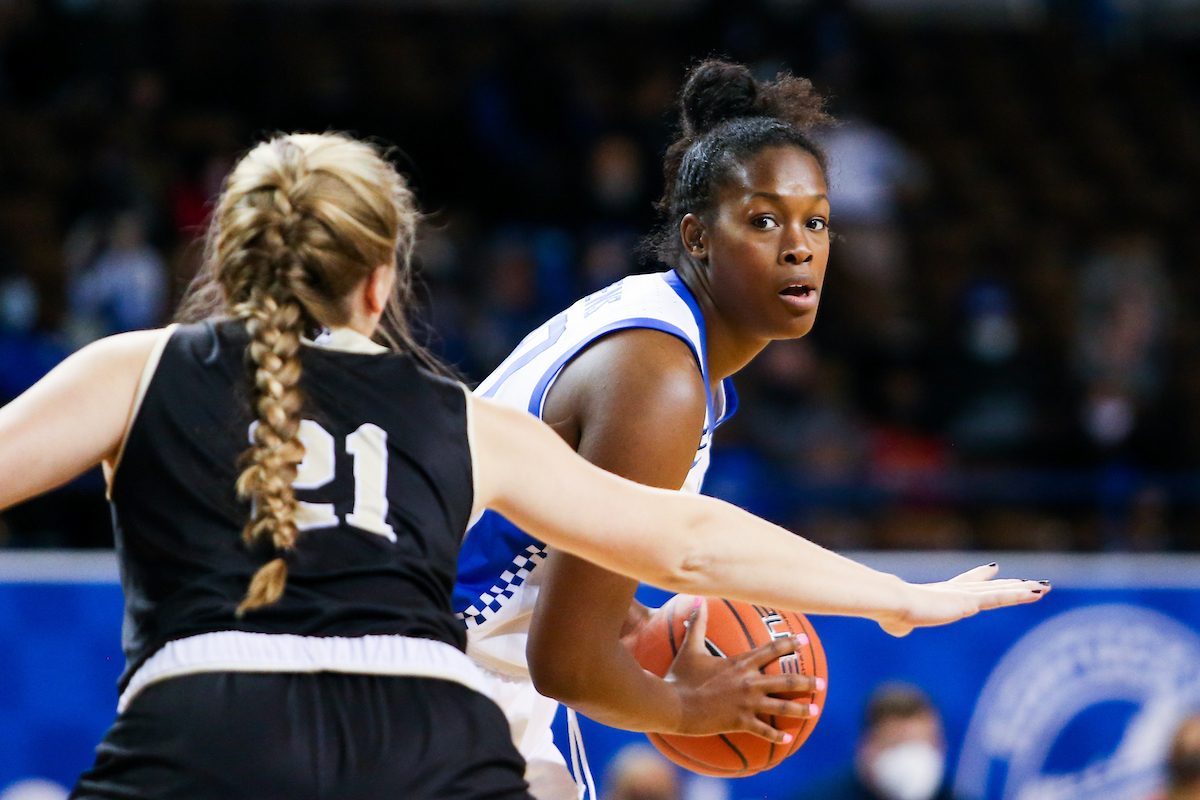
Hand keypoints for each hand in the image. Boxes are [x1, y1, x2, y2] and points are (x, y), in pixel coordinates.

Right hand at [665, 597, 821, 742]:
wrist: (674, 705)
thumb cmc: (680, 677)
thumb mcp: (689, 649)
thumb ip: (697, 625)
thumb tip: (697, 600)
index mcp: (740, 664)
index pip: (770, 650)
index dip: (789, 643)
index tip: (804, 640)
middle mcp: (749, 683)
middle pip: (785, 680)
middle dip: (806, 681)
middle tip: (821, 683)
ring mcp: (746, 704)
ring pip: (781, 707)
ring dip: (800, 709)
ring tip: (815, 710)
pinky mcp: (740, 722)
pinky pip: (763, 731)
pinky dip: (775, 736)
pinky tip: (787, 741)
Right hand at [876, 564, 1049, 637]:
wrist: (893, 603)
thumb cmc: (891, 612)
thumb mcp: (896, 623)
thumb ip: (901, 626)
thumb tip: (899, 627)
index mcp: (940, 595)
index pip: (966, 584)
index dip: (980, 576)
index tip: (993, 567)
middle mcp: (956, 592)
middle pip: (991, 587)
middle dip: (1010, 585)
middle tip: (1030, 581)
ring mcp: (965, 596)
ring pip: (1001, 592)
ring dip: (1024, 590)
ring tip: (1044, 586)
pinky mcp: (970, 602)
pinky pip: (1001, 598)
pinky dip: (1019, 595)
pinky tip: (1036, 592)